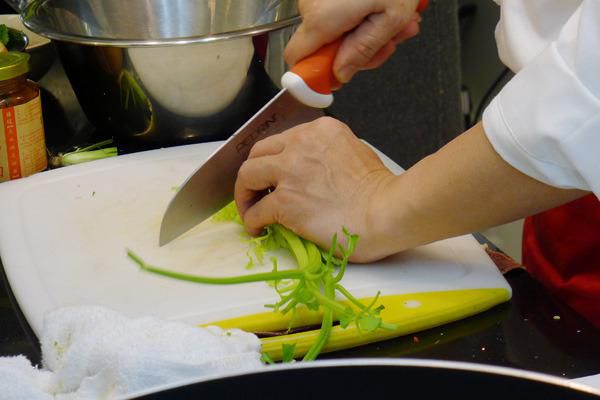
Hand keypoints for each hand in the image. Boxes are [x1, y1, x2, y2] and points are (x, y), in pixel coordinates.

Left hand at [234, 117, 397, 261]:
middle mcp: (300, 144)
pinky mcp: (285, 202)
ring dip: (245, 195)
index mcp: (319, 131)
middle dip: (252, 174)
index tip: (272, 177)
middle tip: (255, 193)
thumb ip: (327, 154)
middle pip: (257, 153)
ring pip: (247, 176)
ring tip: (250, 210)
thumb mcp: (354, 151)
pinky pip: (256, 211)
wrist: (388, 211)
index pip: (281, 141)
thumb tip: (311, 173)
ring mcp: (290, 172)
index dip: (272, 161)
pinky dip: (251, 221)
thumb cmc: (381, 190)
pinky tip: (258, 229)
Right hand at [285, 0, 422, 83]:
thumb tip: (340, 74)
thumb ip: (363, 51)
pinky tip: (382, 8)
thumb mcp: (392, 19)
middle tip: (390, 42)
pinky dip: (360, 15)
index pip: (296, 59)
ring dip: (365, 32)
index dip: (314, 73)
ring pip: (334, 30)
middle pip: (322, 47)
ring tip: (396, 20)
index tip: (336, 76)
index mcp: (322, 18)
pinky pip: (336, 13)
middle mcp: (311, 5)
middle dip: (356, 50)